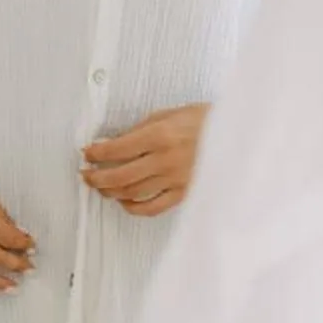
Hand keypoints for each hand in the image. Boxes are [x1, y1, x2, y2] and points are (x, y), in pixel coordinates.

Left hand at [81, 105, 208, 218]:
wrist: (236, 135)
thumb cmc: (203, 120)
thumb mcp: (169, 114)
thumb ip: (141, 130)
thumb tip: (115, 143)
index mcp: (160, 135)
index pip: (117, 149)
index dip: (97, 153)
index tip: (87, 153)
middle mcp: (166, 160)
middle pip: (120, 176)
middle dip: (97, 177)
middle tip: (86, 175)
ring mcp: (175, 179)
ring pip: (132, 193)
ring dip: (110, 192)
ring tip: (101, 187)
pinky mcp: (184, 193)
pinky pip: (153, 207)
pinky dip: (134, 208)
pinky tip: (124, 202)